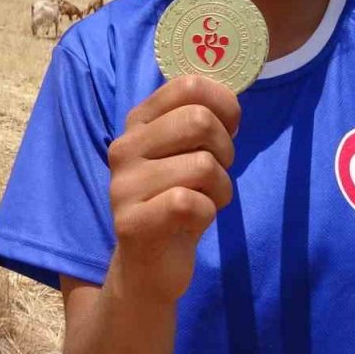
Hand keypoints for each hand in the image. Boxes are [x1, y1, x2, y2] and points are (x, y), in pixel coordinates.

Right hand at [106, 74, 239, 304]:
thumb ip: (199, 120)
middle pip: (199, 121)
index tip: (230, 127)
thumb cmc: (176, 201)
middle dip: (225, 149)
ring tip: (206, 200)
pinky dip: (207, 212)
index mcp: (138, 122)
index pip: (187, 86)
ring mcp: (123, 185)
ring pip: (202, 165)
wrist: (149, 267)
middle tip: (217, 172)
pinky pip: (191, 203)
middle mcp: (124, 147)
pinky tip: (195, 221)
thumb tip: (231, 97)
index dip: (223, 103)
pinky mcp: (131, 222)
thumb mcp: (185, 153)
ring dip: (221, 187)